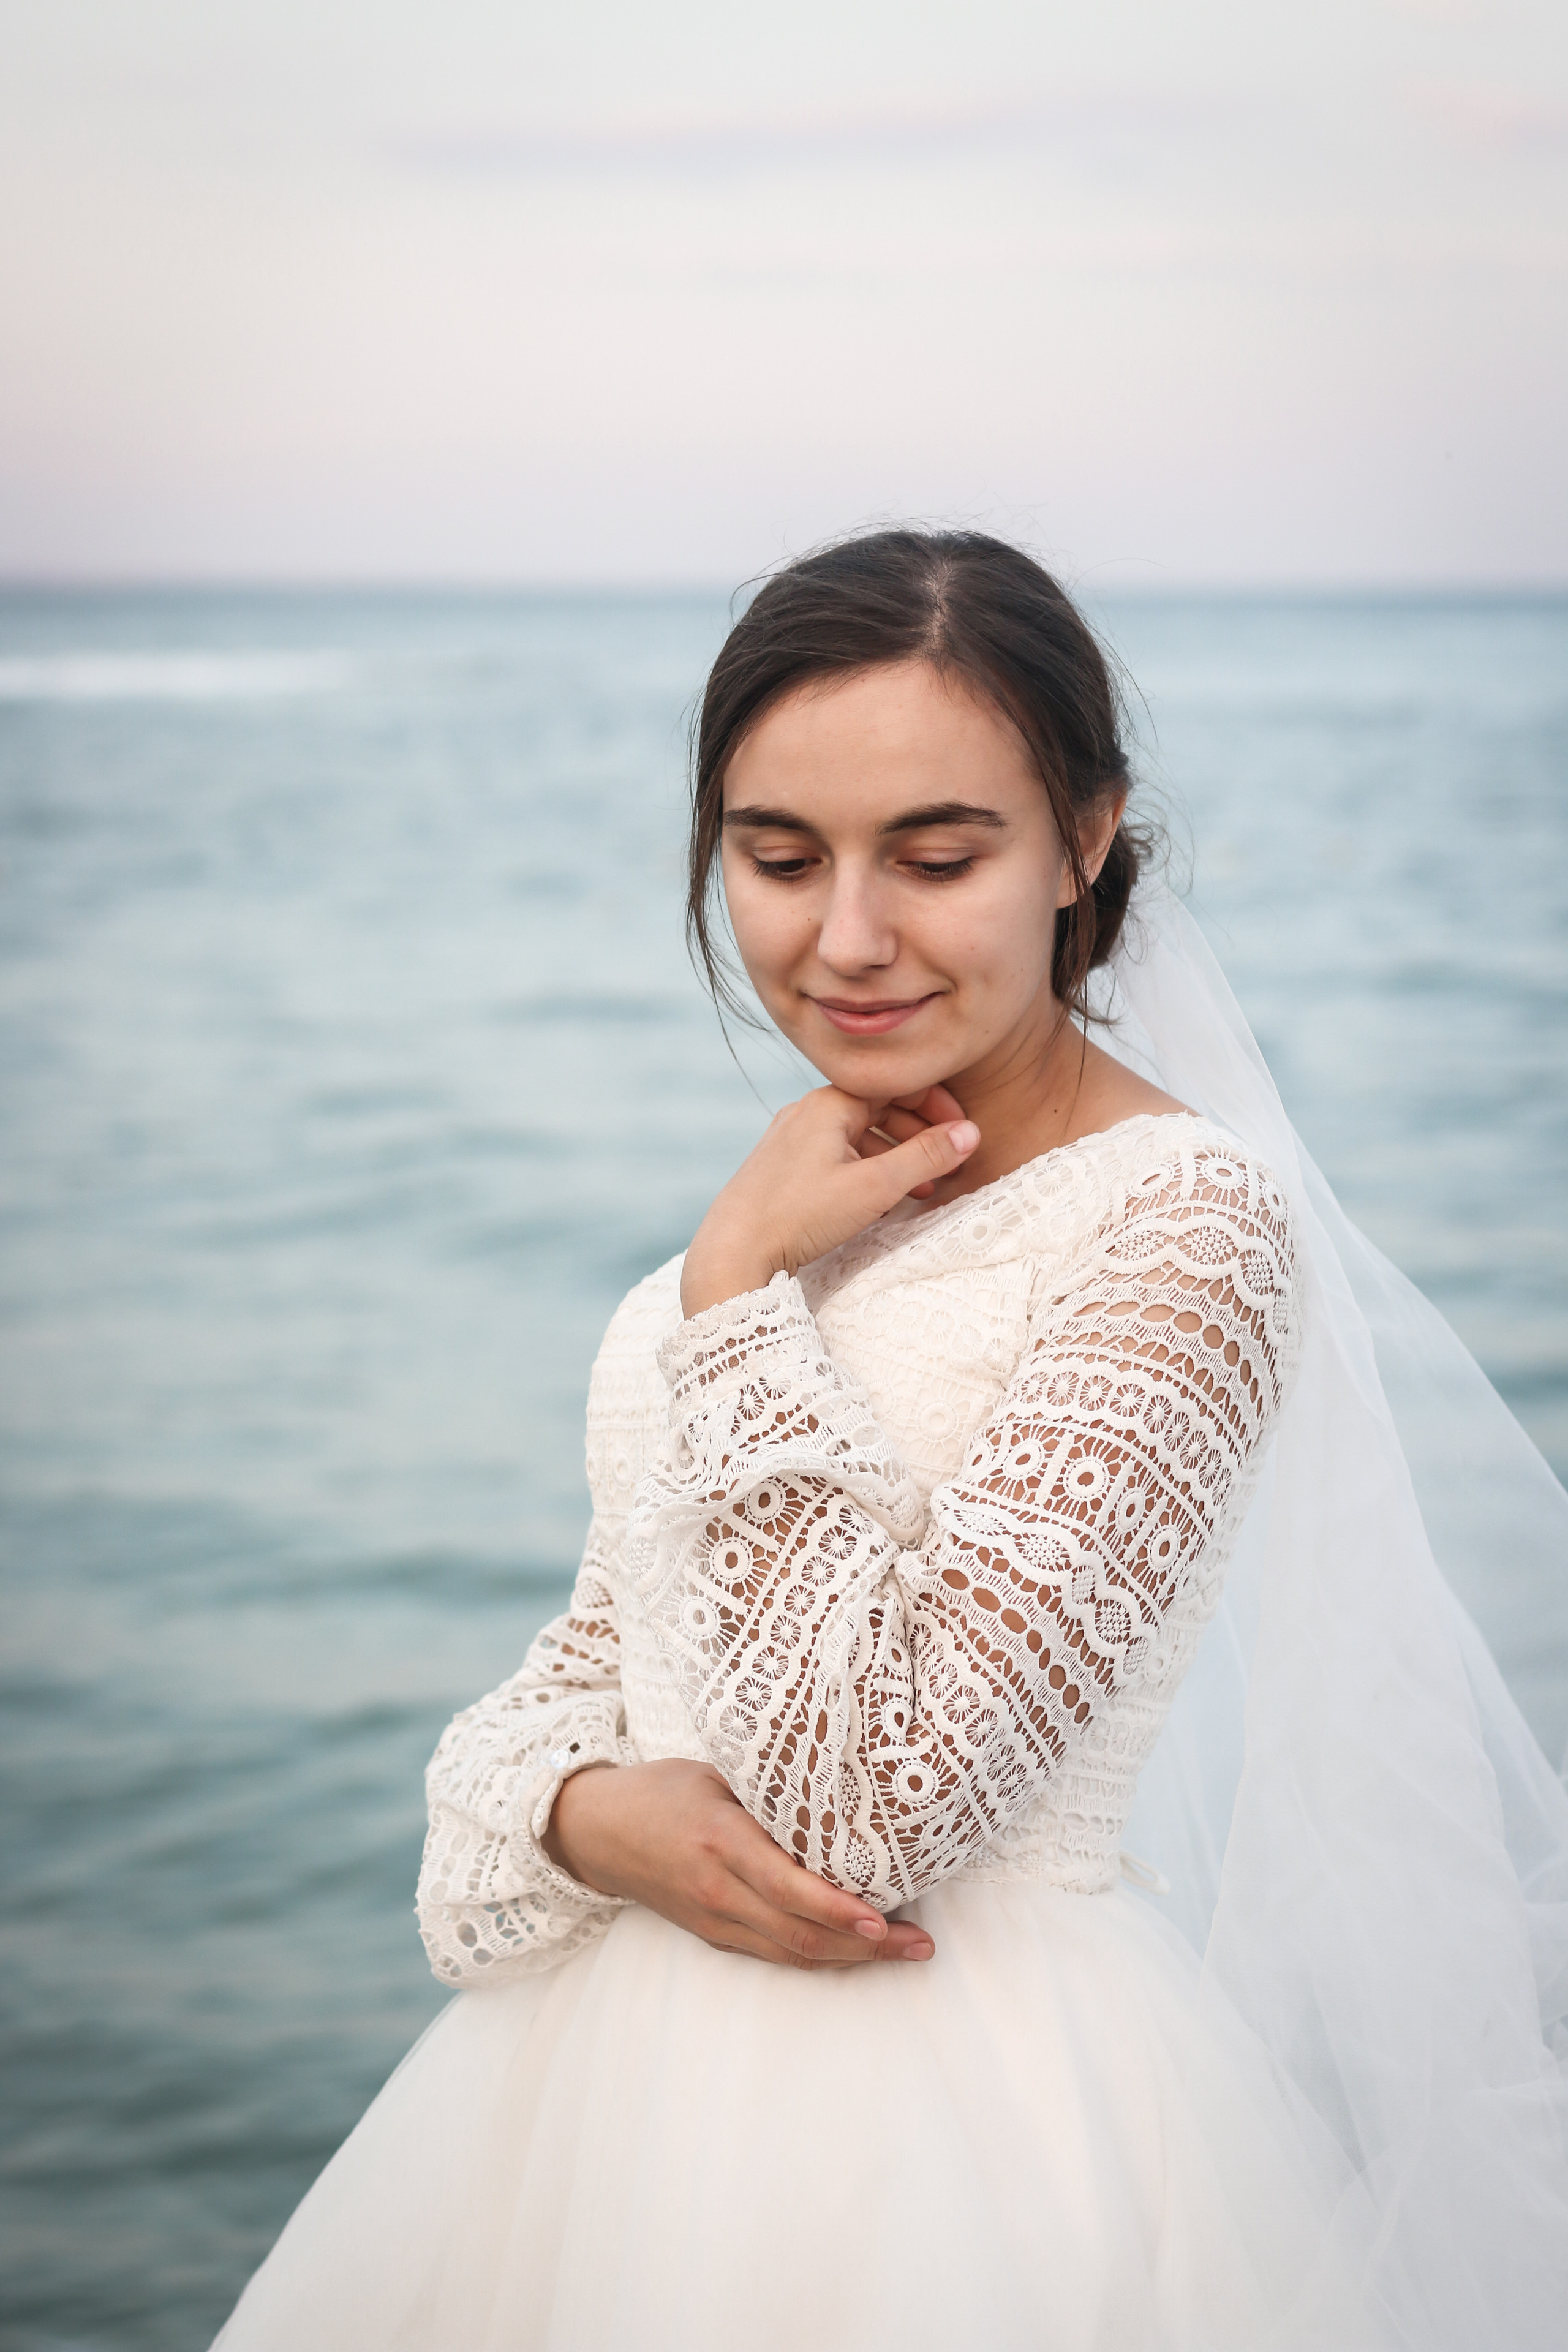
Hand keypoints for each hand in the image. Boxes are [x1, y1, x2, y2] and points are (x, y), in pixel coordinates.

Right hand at [543, 1759, 934, 1969]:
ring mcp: (715, 1921)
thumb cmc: (660, 1791)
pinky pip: (774, 1953)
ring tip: (903, 1951)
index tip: (883, 1920)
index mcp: (720, 1842)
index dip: (838, 1911)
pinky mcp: (713, 1935)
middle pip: (801, 1935)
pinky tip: (854, 1948)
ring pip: (792, 1955)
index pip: (788, 1889)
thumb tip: (839, 1802)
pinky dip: (818, 1954)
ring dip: (850, 1959)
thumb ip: (769, 1798)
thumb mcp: (715, 1778)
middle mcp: (719, 1892)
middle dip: (866, 1947)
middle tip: (920, 1944)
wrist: (596, 1831)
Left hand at [681, 1083, 978, 1315]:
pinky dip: (866, 1170)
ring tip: (922, 1190)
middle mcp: (808, 1111)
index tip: (962, 1134)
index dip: (936, 1106)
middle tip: (949, 1164)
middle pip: (879, 1108)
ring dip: (895, 1157)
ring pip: (858, 1135)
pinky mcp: (782, 1166)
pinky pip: (836, 1155)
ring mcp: (792, 1138)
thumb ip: (925, 1158)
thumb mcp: (874, 1187)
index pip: (896, 1085)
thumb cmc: (800, 1215)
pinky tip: (881, 1200)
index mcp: (829, 1103)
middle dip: (919, 1135)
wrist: (732, 1250)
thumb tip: (971, 1133)